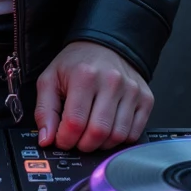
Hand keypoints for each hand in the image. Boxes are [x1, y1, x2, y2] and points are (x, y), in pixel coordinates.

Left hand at [34, 39, 152, 151]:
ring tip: (92, 134)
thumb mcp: (50, 79)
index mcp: (85, 75)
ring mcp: (131, 91)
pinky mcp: (145, 99)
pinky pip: (134, 133)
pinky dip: (120, 140)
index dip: (64, 139)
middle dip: (83, 145)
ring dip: (102, 145)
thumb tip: (46, 139)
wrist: (105, 45)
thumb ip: (44, 110)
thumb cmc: (77, 64)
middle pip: (98, 133)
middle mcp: (111, 82)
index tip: (61, 140)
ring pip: (117, 136)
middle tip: (77, 140)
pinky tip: (109, 129)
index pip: (75, 123)